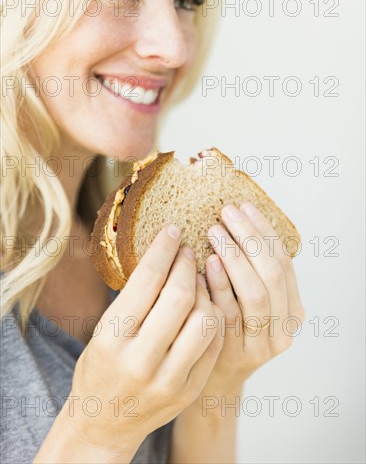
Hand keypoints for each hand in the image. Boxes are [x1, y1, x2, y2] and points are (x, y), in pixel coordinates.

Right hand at [68, 225, 223, 454]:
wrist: (106, 422)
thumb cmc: (101, 367)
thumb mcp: (104, 330)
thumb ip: (133, 297)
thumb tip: (165, 252)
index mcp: (113, 339)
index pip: (146, 281)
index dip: (163, 249)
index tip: (173, 229)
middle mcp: (141, 361)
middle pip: (180, 297)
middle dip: (188, 265)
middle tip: (188, 251)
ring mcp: (169, 380)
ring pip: (205, 320)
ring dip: (205, 291)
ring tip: (197, 279)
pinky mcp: (189, 390)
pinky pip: (214, 344)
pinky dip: (214, 317)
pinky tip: (206, 304)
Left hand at [203, 202, 304, 385]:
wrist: (211, 375)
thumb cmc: (228, 326)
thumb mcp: (246, 301)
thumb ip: (249, 271)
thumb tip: (235, 216)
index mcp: (293, 310)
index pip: (284, 262)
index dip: (264, 232)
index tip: (245, 206)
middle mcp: (283, 328)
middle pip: (271, 275)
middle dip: (250, 238)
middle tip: (226, 212)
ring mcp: (260, 344)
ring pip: (254, 294)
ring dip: (234, 257)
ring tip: (214, 231)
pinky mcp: (234, 354)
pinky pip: (227, 313)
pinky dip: (217, 285)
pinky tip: (205, 264)